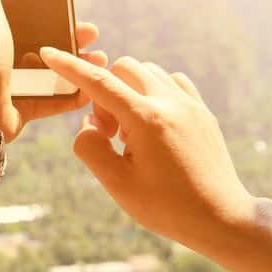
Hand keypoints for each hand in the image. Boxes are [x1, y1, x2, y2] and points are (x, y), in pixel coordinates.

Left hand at [0, 0, 107, 141]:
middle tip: (92, 29)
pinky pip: (56, 99)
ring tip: (99, 57)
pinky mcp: (25, 107)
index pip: (29, 9)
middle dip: (73, 32)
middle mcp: (4, 56)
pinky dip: (75, 92)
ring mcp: (15, 83)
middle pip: (47, 39)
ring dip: (79, 62)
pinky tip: (94, 85)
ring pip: (55, 69)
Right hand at [38, 48, 255, 243]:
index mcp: (145, 119)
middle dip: (105, 93)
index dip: (69, 66)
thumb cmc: (166, 207)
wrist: (221, 218)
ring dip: (128, 91)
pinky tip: (152, 124)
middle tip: (109, 133)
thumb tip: (88, 124)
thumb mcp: (117, 184)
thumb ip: (90, 148)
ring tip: (131, 133)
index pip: (98, 82)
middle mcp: (170, 103)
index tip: (49, 53)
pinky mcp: (203, 112)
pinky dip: (153, 92)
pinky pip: (171, 82)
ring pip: (148, 71)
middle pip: (123, 68)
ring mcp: (190, 104)